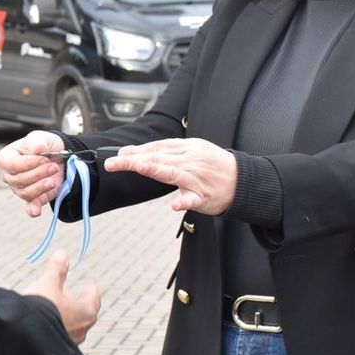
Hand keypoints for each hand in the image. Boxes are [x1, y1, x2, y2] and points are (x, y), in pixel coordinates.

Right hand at [0, 130, 65, 217]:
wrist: (55, 156)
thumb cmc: (42, 145)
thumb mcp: (40, 137)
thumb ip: (38, 142)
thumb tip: (39, 149)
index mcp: (5, 159)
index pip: (13, 165)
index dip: (31, 163)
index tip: (45, 157)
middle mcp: (9, 176)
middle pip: (20, 180)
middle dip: (40, 173)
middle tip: (53, 166)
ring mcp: (18, 189)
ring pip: (27, 193)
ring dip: (42, 186)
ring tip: (54, 177)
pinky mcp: (31, 199)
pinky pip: (30, 207)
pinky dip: (33, 209)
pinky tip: (36, 211)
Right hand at [26, 250, 99, 345]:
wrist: (25, 336)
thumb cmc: (42, 307)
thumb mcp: (48, 283)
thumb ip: (57, 270)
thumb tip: (63, 254)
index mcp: (86, 312)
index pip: (93, 298)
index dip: (90, 290)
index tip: (89, 285)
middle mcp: (82, 330)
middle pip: (84, 314)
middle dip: (77, 304)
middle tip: (70, 295)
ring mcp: (70, 342)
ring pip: (72, 327)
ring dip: (66, 318)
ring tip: (56, 310)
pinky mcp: (57, 351)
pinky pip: (59, 337)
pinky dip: (55, 329)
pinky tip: (45, 326)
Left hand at [103, 137, 236, 214]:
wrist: (243, 180)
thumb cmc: (215, 165)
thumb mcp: (194, 151)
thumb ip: (169, 153)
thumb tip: (143, 153)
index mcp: (186, 150)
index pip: (156, 148)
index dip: (136, 151)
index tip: (118, 153)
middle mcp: (189, 162)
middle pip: (157, 158)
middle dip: (133, 160)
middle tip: (112, 162)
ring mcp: (196, 179)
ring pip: (172, 173)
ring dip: (155, 170)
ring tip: (138, 167)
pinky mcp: (203, 197)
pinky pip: (192, 200)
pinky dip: (183, 202)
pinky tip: (173, 205)